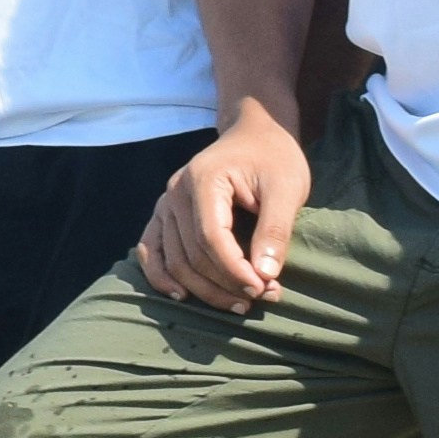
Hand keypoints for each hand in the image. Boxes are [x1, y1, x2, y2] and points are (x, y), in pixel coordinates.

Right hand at [142, 104, 313, 313]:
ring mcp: (166, 203)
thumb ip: (275, 230)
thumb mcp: (288, 188)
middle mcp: (176, 192)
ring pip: (173, 259)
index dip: (235, 270)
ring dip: (203, 289)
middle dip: (225, 283)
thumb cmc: (274, 158)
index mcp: (204, 179)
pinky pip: (151, 249)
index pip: (210, 238)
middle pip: (191, 254)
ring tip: (237, 303)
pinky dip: (160, 276)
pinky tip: (181, 295)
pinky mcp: (164, 213)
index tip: (264, 289)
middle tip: (262, 298)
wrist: (254, 134)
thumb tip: (265, 276)